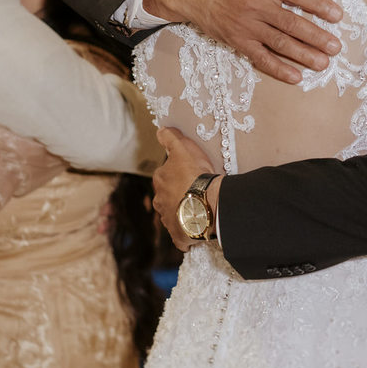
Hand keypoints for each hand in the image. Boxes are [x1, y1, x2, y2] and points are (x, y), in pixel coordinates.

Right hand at [147, 0, 342, 82]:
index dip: (318, 5)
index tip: (337, 15)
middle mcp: (257, 5)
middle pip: (292, 23)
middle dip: (316, 37)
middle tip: (336, 47)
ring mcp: (247, 25)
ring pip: (280, 43)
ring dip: (303, 55)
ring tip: (323, 63)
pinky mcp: (238, 40)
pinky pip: (260, 57)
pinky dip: (278, 68)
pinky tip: (295, 76)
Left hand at [152, 127, 217, 251]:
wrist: (207, 205)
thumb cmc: (195, 176)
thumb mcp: (183, 150)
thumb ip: (170, 138)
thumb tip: (160, 130)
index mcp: (159, 181)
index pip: (166, 175)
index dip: (179, 174)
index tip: (191, 175)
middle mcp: (159, 201)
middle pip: (168, 196)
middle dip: (179, 194)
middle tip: (197, 192)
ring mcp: (168, 220)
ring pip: (175, 214)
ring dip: (184, 212)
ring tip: (201, 209)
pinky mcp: (178, 236)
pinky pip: (182, 234)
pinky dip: (189, 231)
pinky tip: (200, 227)